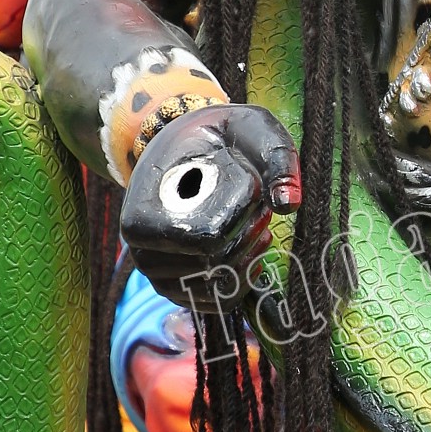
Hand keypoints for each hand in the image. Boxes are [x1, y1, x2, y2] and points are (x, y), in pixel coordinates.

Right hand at [119, 102, 300, 303]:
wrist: (186, 149)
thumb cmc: (220, 138)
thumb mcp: (251, 130)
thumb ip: (276, 160)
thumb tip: (288, 204)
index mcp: (144, 217)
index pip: (210, 238)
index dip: (242, 216)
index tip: (252, 187)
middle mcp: (142, 253)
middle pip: (216, 266)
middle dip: (250, 236)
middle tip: (260, 209)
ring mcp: (158, 275)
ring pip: (218, 290)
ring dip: (249, 258)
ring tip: (257, 226)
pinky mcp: (178, 289)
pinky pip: (218, 302)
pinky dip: (244, 279)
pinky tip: (252, 250)